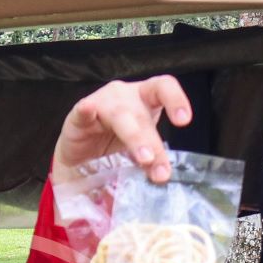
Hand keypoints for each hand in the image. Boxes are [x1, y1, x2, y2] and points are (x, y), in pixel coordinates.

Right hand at [51, 76, 193, 186]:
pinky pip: (84, 110)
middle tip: (159, 167)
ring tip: (144, 158)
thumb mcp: (139, 151)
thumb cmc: (114, 145)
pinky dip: (86, 110)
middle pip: (142, 113)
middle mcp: (126, 95)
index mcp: (145, 98)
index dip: (176, 100)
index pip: (164, 88)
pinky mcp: (79, 114)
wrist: (82, 156)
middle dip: (152, 141)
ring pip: (120, 115)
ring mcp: (102, 101)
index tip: (184, 121)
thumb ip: (152, 160)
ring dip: (134, 136)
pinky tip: (88, 110)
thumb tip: (162, 174)